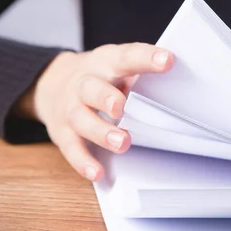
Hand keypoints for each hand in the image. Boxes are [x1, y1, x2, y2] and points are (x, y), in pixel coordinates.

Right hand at [17, 43, 173, 181]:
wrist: (50, 83)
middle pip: (91, 88)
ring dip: (101, 132)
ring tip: (122, 142)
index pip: (125, 57)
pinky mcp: (62, 133)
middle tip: (121, 106)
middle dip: (106, 97)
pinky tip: (97, 172)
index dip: (145, 57)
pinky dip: (83, 161)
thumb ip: (140, 75)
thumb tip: (181, 87)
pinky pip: (71, 148)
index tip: (167, 60)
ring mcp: (70, 108)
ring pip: (81, 119)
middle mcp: (84, 83)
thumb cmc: (99, 77)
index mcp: (105, 63)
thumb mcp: (116, 66)